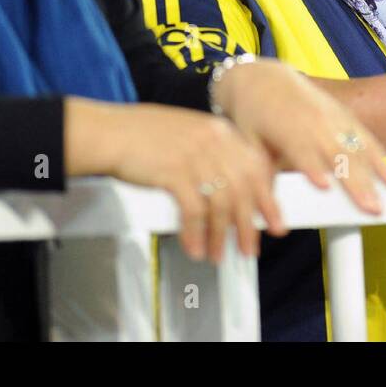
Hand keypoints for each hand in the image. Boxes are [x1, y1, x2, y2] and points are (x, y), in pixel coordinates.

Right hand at [64, 97, 284, 261]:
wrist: (110, 132)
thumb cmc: (144, 137)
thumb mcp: (189, 134)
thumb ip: (214, 153)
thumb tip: (234, 188)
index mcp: (220, 131)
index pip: (256, 167)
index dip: (268, 198)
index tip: (274, 221)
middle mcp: (213, 141)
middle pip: (243, 189)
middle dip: (249, 224)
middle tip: (250, 247)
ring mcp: (194, 156)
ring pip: (221, 204)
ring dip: (220, 236)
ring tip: (218, 255)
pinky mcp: (174, 172)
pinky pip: (194, 211)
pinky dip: (196, 234)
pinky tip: (194, 248)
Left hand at [213, 59, 385, 214]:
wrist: (262, 78)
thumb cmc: (253, 114)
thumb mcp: (248, 145)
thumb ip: (260, 178)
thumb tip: (263, 211)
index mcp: (288, 129)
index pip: (303, 153)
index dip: (314, 170)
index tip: (326, 188)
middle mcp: (314, 122)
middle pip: (340, 155)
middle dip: (358, 182)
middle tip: (372, 207)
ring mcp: (332, 117)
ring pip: (359, 146)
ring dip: (376, 170)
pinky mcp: (343, 115)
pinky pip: (366, 136)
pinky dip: (380, 156)